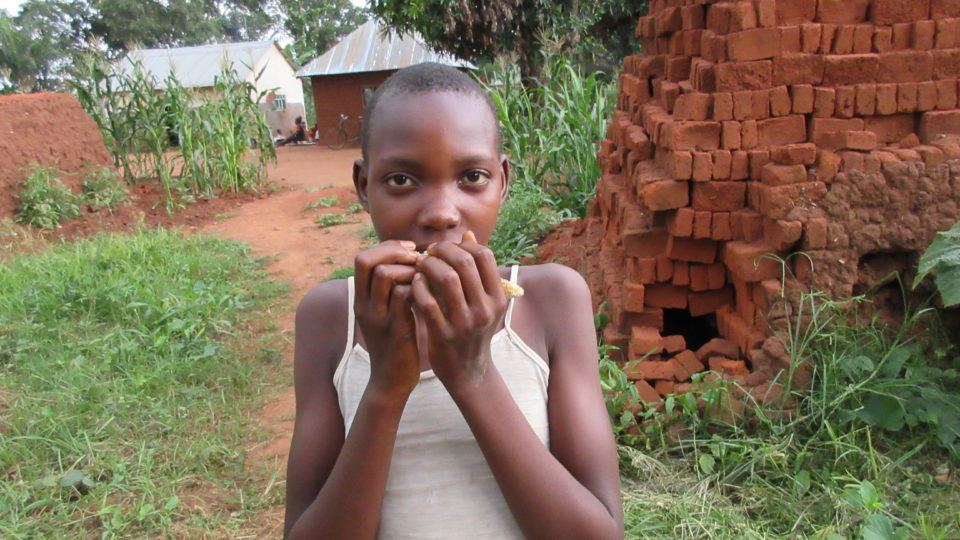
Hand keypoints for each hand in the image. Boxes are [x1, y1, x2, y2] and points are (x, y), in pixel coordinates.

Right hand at [353, 240, 420, 400]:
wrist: (392, 380)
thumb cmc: (396, 342)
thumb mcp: (387, 313)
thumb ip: (392, 289)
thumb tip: (412, 260)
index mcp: (361, 299)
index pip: (362, 258)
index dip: (387, 248)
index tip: (410, 251)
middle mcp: (364, 305)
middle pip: (367, 261)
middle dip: (394, 252)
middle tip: (417, 257)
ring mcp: (378, 317)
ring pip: (385, 275)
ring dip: (408, 269)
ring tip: (424, 276)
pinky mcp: (396, 329)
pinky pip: (404, 296)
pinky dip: (419, 287)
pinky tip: (430, 292)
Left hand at [410, 231, 507, 393]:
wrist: (467, 372)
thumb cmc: (472, 330)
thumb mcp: (483, 302)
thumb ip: (476, 269)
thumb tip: (468, 234)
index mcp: (497, 298)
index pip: (484, 255)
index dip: (462, 244)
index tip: (446, 247)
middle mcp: (485, 309)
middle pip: (464, 262)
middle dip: (443, 251)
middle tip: (430, 252)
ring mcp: (465, 322)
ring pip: (446, 278)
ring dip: (429, 266)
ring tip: (421, 265)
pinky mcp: (444, 334)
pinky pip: (427, 301)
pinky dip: (418, 287)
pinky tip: (414, 283)